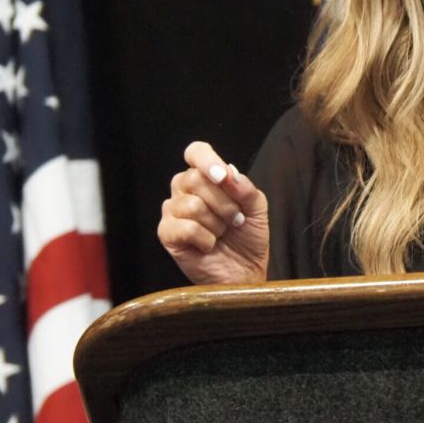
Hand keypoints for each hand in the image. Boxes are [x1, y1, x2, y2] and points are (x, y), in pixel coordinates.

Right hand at [158, 141, 269, 284]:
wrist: (245, 270)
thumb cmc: (248, 236)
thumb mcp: (257, 208)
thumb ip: (245, 188)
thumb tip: (229, 171)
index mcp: (206, 177)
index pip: (196, 152)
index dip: (206, 160)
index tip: (222, 176)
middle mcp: (185, 189)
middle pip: (195, 179)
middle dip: (224, 203)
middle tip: (235, 220)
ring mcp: (173, 211)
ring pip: (191, 204)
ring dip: (217, 223)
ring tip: (222, 233)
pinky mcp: (166, 233)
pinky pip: (184, 227)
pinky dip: (205, 238)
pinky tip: (209, 245)